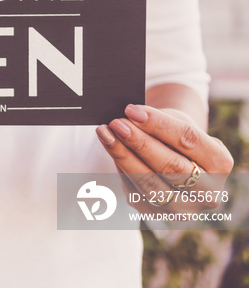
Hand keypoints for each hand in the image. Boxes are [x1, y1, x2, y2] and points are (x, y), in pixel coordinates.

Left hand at [96, 104, 233, 211]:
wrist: (175, 159)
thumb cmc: (176, 135)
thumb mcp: (176, 122)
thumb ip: (159, 121)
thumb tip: (130, 117)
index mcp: (221, 163)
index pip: (188, 140)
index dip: (158, 124)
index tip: (131, 110)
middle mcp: (208, 192)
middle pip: (170, 166)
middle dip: (139, 142)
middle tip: (116, 123)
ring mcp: (184, 208)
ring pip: (148, 182)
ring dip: (122, 156)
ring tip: (105, 133)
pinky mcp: (158, 214)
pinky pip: (134, 190)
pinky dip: (120, 168)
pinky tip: (110, 149)